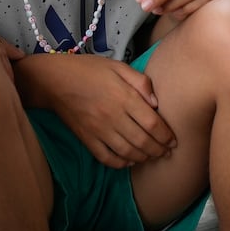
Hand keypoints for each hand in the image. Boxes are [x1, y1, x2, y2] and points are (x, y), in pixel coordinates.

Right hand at [15, 53, 176, 167]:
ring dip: (144, 158)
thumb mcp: (118, 67)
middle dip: (159, 150)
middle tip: (167, 152)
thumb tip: (156, 104)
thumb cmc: (89, 70)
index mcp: (123, 96)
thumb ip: (140, 82)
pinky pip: (107, 158)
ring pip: (127, 152)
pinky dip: (121, 163)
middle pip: (142, 141)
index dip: (166, 135)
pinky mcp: (86, 139)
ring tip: (153, 156)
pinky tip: (130, 161)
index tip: (174, 140)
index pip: (152, 122)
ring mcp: (98, 130)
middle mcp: (112, 116)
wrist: (54, 80)